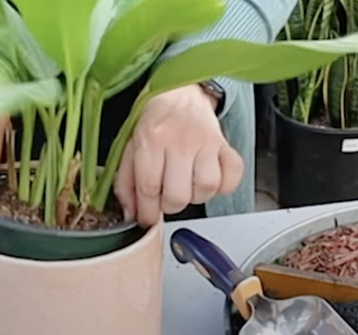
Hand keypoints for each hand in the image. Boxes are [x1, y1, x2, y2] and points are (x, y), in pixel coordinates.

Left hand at [114, 84, 243, 225]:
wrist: (179, 93)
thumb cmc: (154, 122)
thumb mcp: (129, 147)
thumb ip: (125, 182)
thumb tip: (131, 213)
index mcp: (152, 139)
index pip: (149, 188)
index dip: (147, 212)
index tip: (146, 218)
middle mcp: (181, 140)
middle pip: (178, 196)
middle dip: (169, 205)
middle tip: (165, 196)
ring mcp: (207, 142)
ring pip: (206, 189)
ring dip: (194, 195)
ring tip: (186, 184)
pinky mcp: (226, 145)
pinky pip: (231, 177)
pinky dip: (222, 186)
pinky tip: (207, 179)